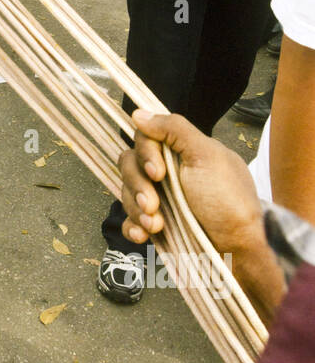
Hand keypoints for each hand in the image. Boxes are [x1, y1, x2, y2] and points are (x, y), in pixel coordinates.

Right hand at [119, 110, 271, 272]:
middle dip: (138, 186)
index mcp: (181, 153)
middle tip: (154, 204)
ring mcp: (160, 200)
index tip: (159, 174)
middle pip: (129, 166)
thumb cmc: (228, 200)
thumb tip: (139, 113)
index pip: (144, 140)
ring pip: (126, 193)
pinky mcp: (155, 226)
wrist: (237, 250)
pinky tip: (143, 235)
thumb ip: (174, 129)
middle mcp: (167, 173)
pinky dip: (132, 227)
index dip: (145, 155)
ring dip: (136, 210)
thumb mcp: (207, 155)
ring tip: (156, 225)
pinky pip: (129, 221)